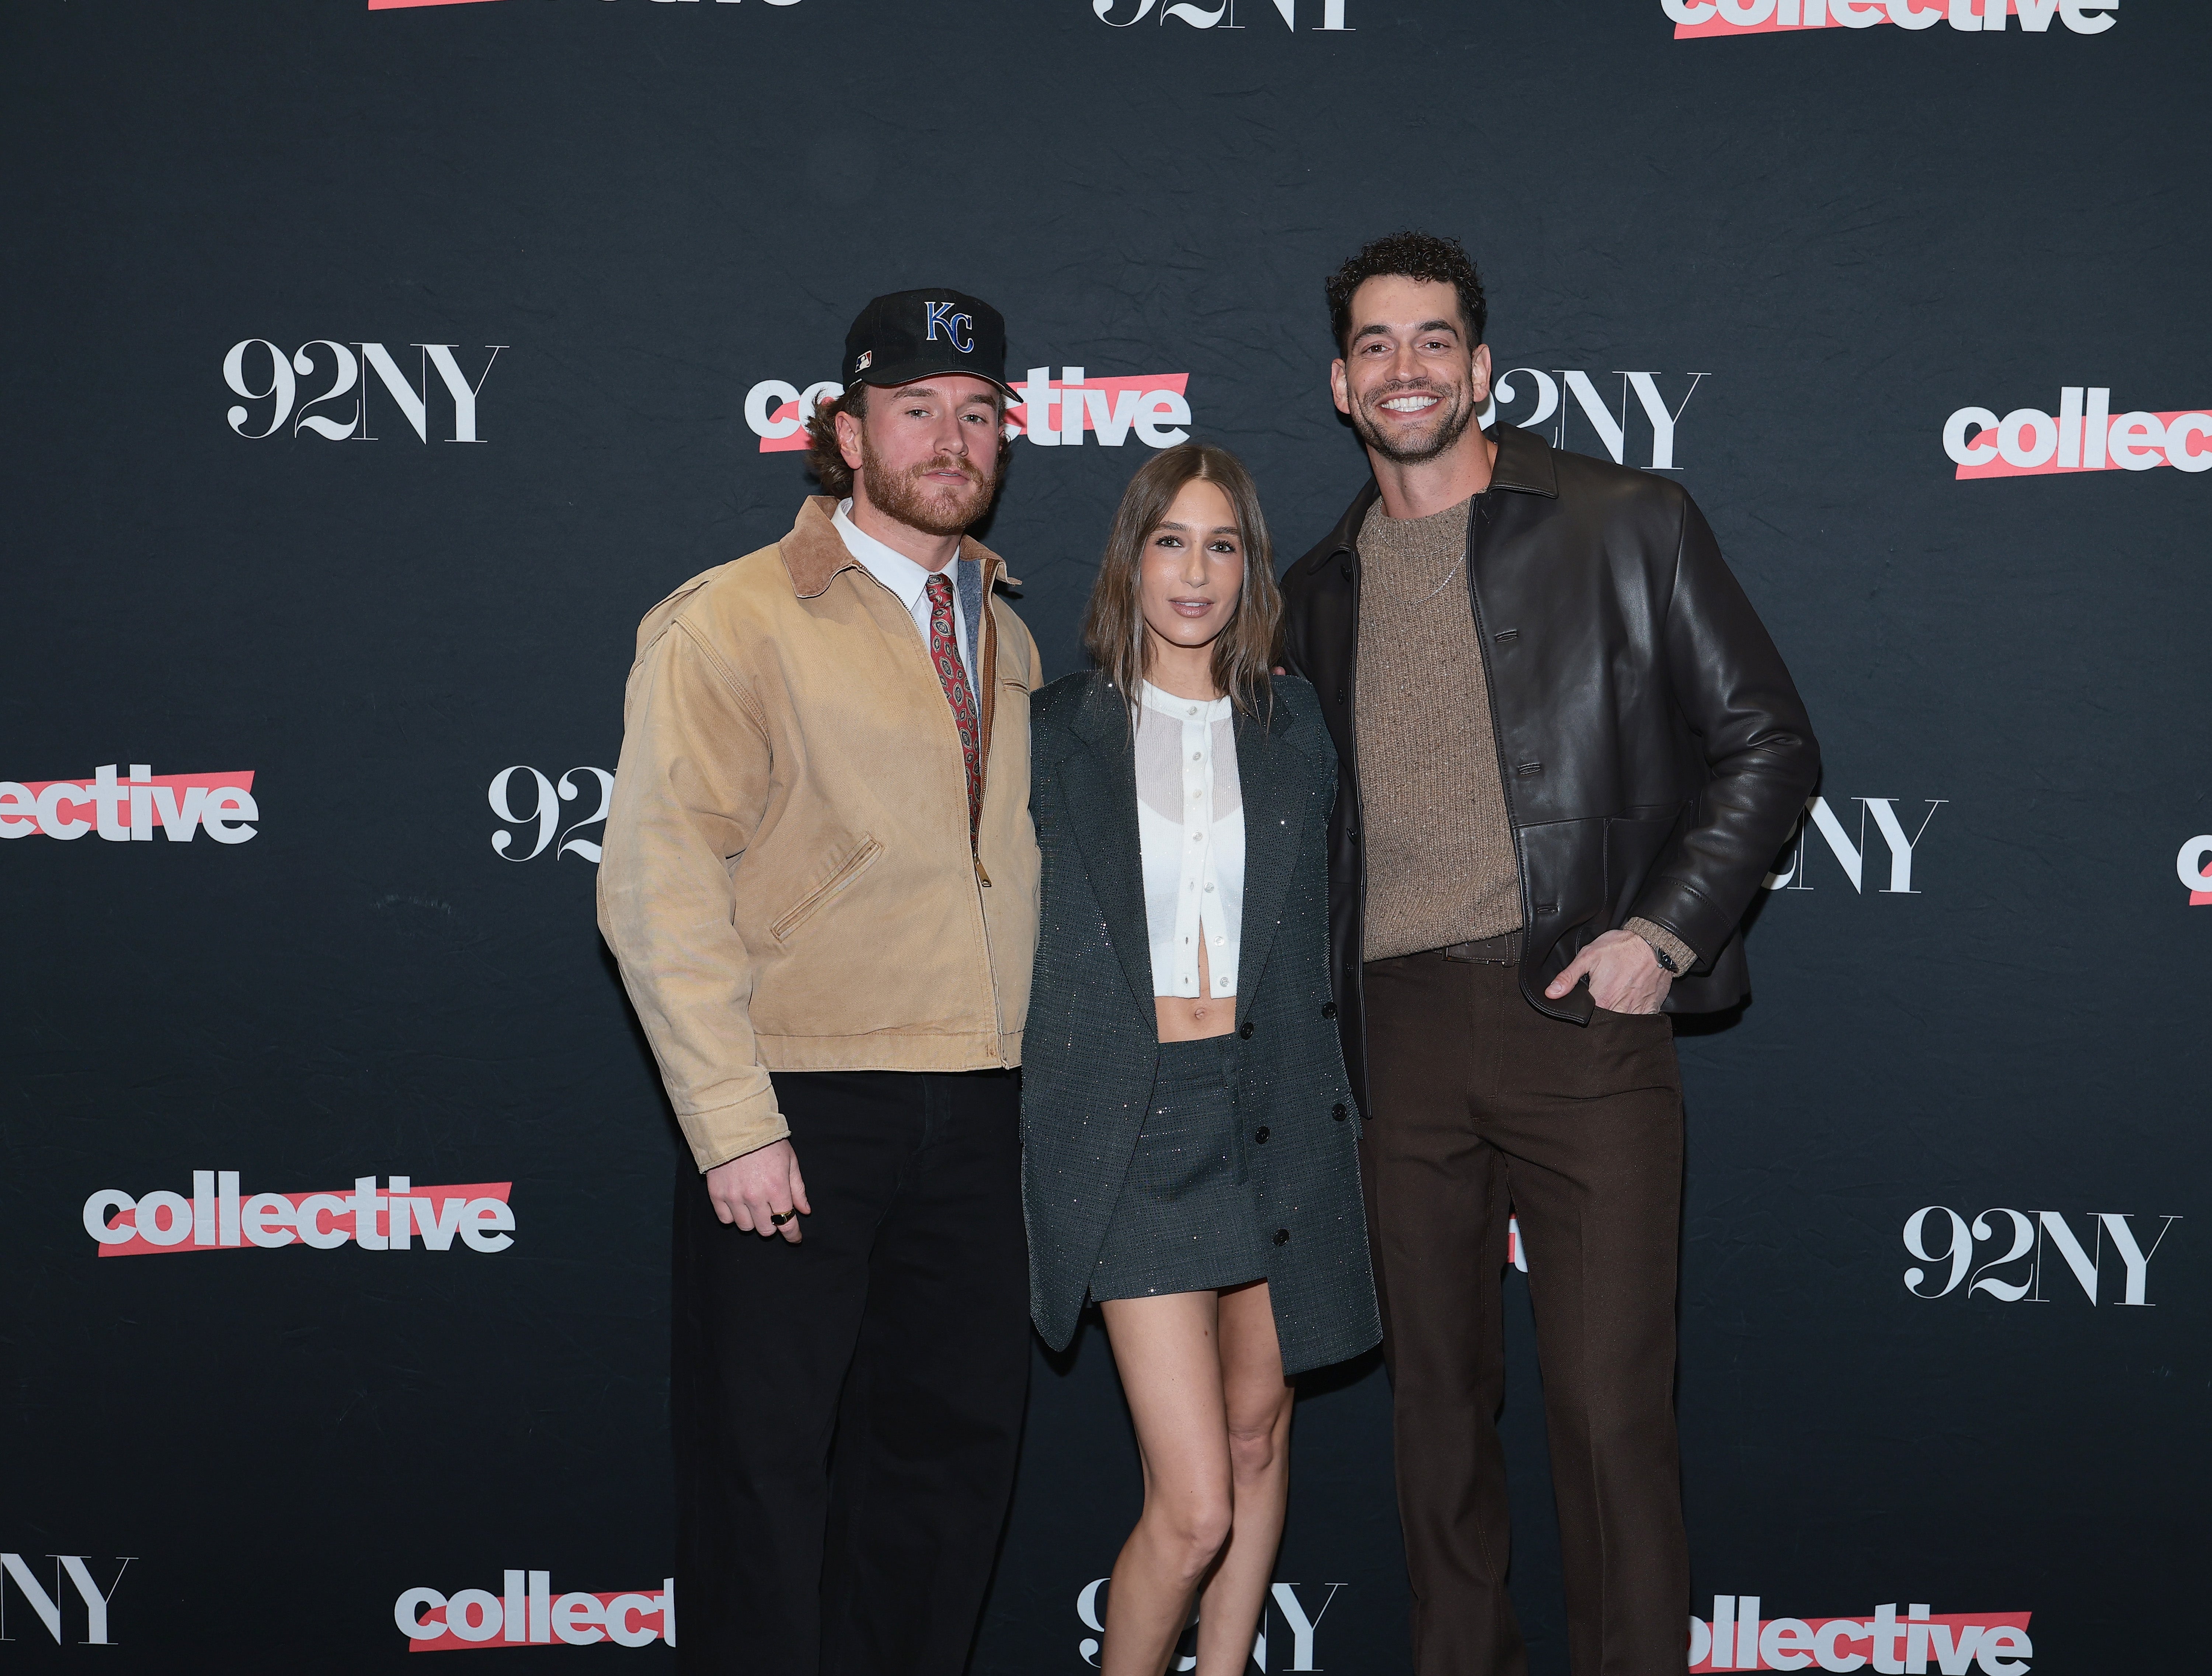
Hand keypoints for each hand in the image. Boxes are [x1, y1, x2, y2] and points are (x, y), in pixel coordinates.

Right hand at [705, 1139, 810, 1241]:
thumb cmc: (766, 1141)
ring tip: (754, 1205)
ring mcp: (734, 1197)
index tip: (795, 1238)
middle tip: (771, 1212)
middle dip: (772, 1224)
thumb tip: (804, 1211)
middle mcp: (755, 1196)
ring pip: (746, 1227)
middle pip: (765, 1230)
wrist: (734, 1126)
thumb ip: (797, 1189)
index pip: (787, 1223)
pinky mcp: (717, 1194)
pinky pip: (726, 1219)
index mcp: (777, 1188)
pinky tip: (738, 1204)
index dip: (792, 1235)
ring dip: (752, 1220)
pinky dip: (733, 1215)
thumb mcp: (790, 1161)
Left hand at [1545, 929, 1671, 1014]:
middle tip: (1604, 997)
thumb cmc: (1622, 947)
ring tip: (1618, 999)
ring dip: (1618, 1016)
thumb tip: (1551, 993)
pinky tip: (1632, 1002)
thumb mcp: (1589, 956)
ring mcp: (1637, 1010)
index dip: (1583, 1011)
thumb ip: (1568, 977)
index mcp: (1601, 999)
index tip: (1586, 1003)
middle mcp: (1619, 1009)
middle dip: (1601, 1015)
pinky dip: (1636, 1015)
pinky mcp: (1651, 1008)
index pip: (1586, 1016)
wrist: (1654, 942)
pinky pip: (1641, 1019)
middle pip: (1605, 1021)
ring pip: (1622, 1023)